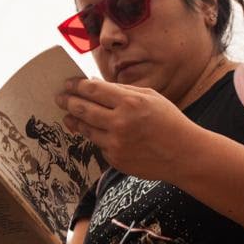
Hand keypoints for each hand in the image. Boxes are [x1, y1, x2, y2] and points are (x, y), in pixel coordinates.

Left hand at [56, 78, 196, 179]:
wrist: (184, 155)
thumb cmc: (169, 121)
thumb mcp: (150, 97)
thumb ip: (122, 91)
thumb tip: (94, 86)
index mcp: (130, 102)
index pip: (92, 90)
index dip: (76, 86)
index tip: (67, 84)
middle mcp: (120, 123)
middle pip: (82, 109)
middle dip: (67, 102)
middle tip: (59, 98)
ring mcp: (116, 144)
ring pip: (86, 129)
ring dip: (75, 121)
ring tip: (68, 116)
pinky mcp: (115, 159)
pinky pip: (100, 145)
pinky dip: (98, 138)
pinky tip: (99, 133)